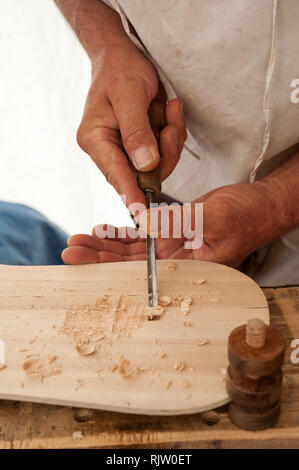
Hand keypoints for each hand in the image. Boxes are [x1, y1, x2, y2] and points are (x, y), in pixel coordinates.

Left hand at [62, 181, 275, 266]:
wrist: (260, 205)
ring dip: (105, 245)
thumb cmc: (248, 214)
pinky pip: (144, 234)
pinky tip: (103, 230)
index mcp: (190, 267)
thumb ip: (179, 222)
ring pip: (133, 250)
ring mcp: (175, 246)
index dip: (109, 267)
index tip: (82, 259)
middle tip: (70, 249)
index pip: (141, 273)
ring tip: (78, 240)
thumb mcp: (214, 216)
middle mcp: (178, 261)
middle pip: (129, 263)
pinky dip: (123, 233)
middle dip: (98, 256)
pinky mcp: (174, 232)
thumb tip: (142, 223)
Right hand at [76, 43, 185, 206]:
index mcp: (95, 139)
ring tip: (171, 111)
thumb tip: (145, 165)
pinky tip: (171, 112)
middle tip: (171, 127)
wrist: (123, 57)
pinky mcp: (140, 147)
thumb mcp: (130, 95)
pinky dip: (173, 136)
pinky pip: (164, 154)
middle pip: (140, 174)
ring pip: (156, 167)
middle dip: (163, 155)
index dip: (132, 193)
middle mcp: (107, 150)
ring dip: (171, 143)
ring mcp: (124, 151)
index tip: (143, 213)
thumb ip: (137, 132)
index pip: (115, 173)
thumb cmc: (121, 71)